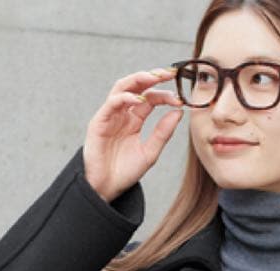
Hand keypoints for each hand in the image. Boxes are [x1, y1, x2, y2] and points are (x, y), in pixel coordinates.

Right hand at [83, 67, 184, 202]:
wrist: (106, 188)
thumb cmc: (125, 172)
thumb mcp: (150, 152)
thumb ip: (163, 132)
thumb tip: (179, 112)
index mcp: (134, 119)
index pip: (150, 98)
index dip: (165, 95)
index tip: (180, 98)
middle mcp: (122, 114)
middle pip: (136, 86)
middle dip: (152, 77)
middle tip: (169, 73)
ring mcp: (110, 116)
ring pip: (122, 87)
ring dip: (138, 79)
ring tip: (154, 77)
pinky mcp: (99, 122)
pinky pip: (112, 104)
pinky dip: (125, 98)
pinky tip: (140, 100)